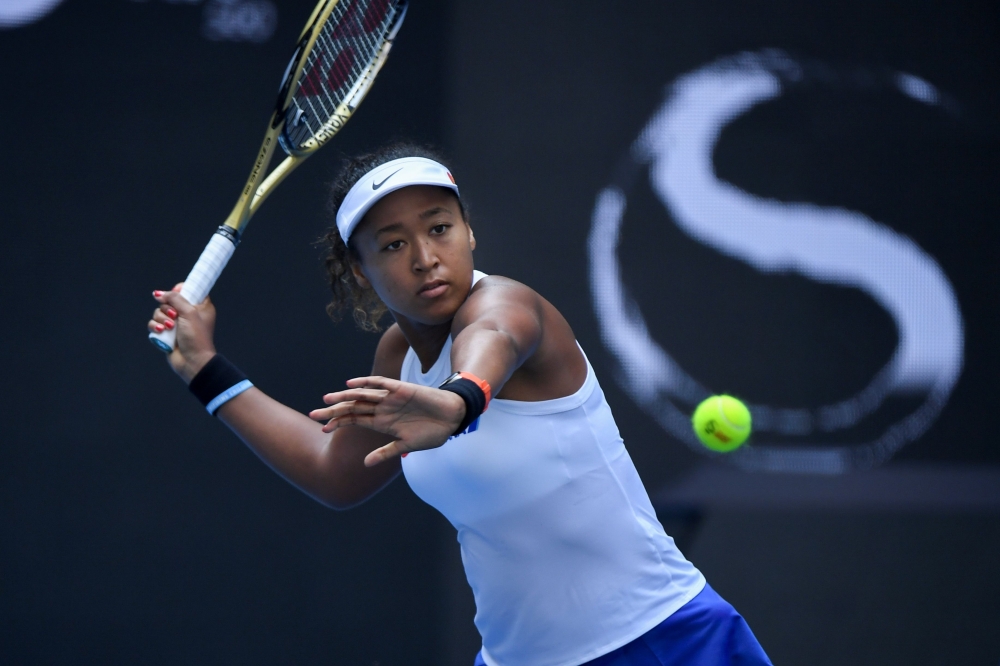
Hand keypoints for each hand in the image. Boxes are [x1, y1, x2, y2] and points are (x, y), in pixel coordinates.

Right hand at [148, 283, 217, 382]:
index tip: (176, 293)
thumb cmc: (196, 337)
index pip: (189, 290)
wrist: (192, 361)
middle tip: (174, 316)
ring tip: (169, 328)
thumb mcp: (189, 312)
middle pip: (169, 300)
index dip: (180, 290)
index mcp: (200, 306)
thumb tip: (159, 293)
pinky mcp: (167, 333)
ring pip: (159, 312)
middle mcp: (188, 314)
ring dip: (161, 318)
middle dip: (167, 308)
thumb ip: (175, 298)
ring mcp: (177, 324)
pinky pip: (154, 324)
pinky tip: (161, 332)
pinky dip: (155, 326)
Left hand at [309, 376, 465, 466]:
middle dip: (334, 411)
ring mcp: (390, 398)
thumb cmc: (432, 432)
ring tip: (327, 399)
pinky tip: (351, 384)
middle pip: (353, 408)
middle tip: (313, 414)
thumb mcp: (406, 446)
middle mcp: (383, 409)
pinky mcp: (401, 389)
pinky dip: (366, 382)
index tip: (322, 429)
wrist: (452, 418)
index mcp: (382, 423)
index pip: (355, 420)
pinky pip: (380, 383)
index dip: (339, 423)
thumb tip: (365, 464)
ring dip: (345, 397)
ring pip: (362, 395)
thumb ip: (385, 452)